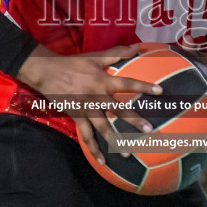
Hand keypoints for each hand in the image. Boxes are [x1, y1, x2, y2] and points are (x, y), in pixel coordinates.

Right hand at [16, 44, 161, 157]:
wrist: (47, 72)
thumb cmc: (73, 63)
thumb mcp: (95, 56)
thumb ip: (117, 52)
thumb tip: (137, 45)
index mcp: (103, 80)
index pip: (127, 83)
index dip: (143, 86)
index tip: (159, 91)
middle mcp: (97, 96)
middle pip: (118, 110)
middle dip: (134, 120)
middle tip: (148, 130)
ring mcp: (86, 109)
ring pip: (103, 127)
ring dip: (114, 140)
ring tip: (126, 153)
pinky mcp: (77, 117)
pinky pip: (86, 135)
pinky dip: (93, 149)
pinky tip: (102, 161)